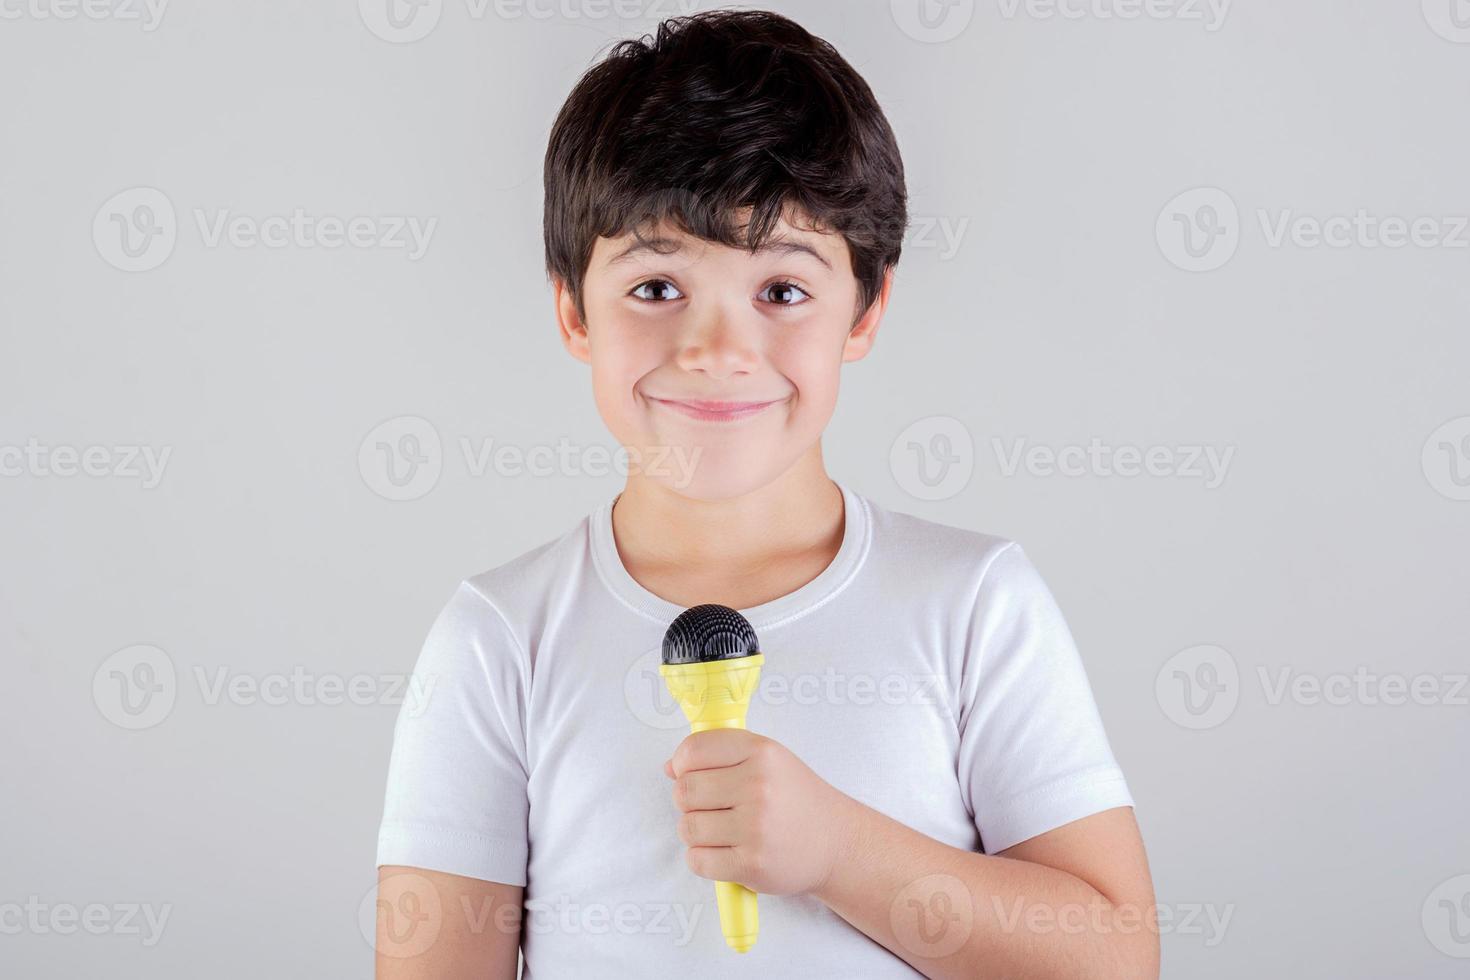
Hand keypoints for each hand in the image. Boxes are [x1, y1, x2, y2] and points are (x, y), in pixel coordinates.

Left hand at [663, 728, 858, 896]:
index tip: (690, 772)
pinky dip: (703, 859)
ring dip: (696, 832)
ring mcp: (755, 828)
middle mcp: (758, 786)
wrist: (836, 842)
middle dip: (689, 801)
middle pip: (684, 791)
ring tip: (721, 830)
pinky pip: (697, 860)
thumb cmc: (795, 799)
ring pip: (687, 827)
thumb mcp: (767, 759)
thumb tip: (670, 768)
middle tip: (712, 806)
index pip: (693, 750)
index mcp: (760, 752)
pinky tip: (724, 851)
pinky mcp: (752, 864)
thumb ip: (720, 755)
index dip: (682, 763)